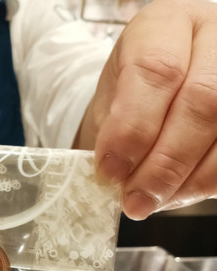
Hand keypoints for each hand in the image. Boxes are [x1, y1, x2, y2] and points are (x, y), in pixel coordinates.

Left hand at [79, 0, 216, 218]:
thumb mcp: (110, 104)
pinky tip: (180, 192)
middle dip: (164, 164)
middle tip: (136, 200)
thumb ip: (113, 133)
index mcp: (165, 24)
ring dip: (188, 180)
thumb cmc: (130, 98)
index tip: (110, 171)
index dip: (132, 128)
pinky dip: (207, 182)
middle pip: (204, 100)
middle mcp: (216, 34)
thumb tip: (118, 178)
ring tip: (154, 201)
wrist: (157, 97)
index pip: (156, 69)